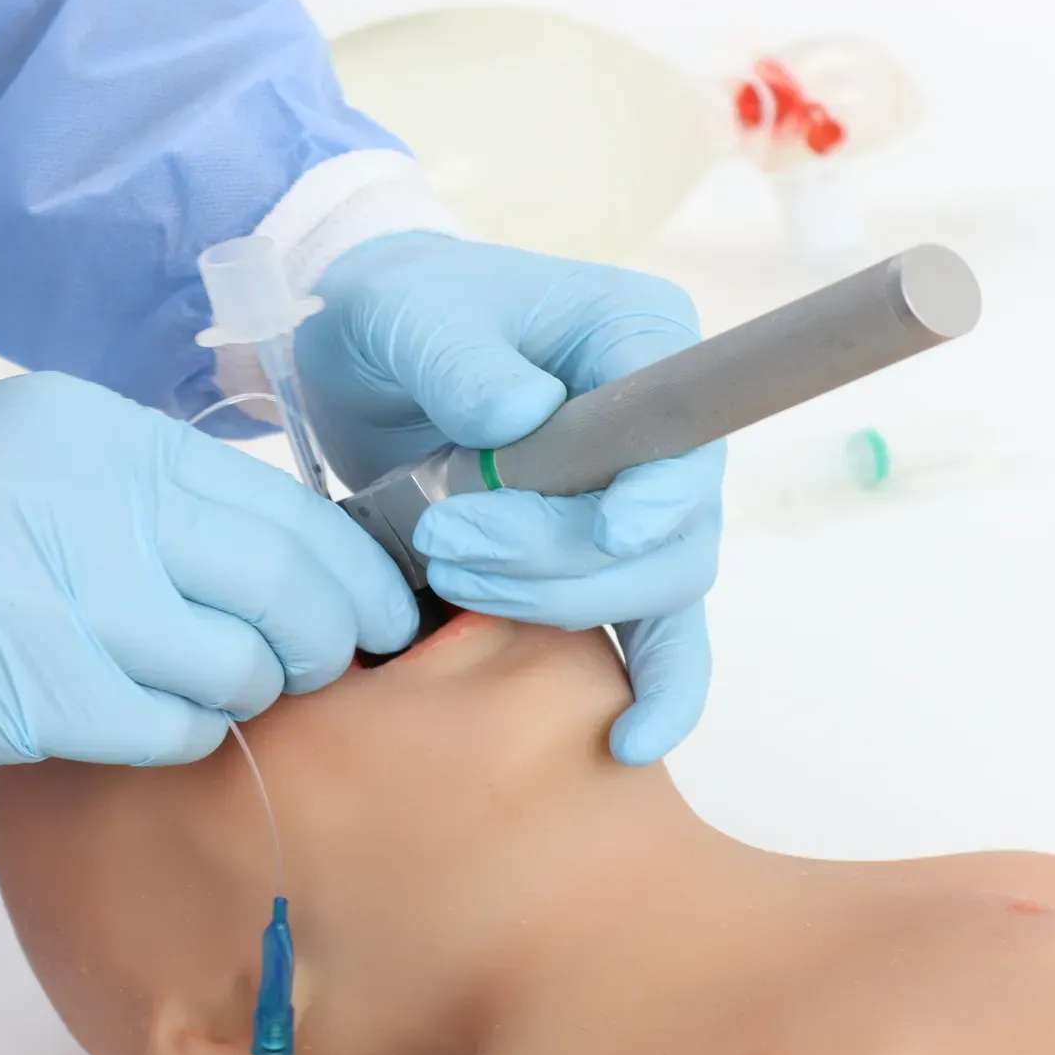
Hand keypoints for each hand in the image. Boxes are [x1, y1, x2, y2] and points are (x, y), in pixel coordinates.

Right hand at [0, 372, 416, 767]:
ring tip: (216, 691)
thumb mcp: (36, 463)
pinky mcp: (19, 688)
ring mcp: (49, 592)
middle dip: (329, 640)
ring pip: (235, 666)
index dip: (353, 572)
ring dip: (250, 695)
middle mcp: (82, 498)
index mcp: (97, 434)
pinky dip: (184, 735)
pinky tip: (150, 721)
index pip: (280, 504)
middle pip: (281, 584)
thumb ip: (153, 498)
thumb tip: (295, 558)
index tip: (384, 613)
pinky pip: (169, 729)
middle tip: (328, 666)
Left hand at [299, 233, 721, 765]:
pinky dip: (656, 692)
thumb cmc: (402, 312)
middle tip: (452, 541)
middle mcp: (664, 429)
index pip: (684, 427)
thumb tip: (519, 419)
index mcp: (641, 339)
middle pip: (671, 530)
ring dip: (556, 605)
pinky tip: (631, 744)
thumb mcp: (408, 310)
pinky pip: (658, 640)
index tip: (613, 527)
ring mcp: (641, 501)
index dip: (660, 489)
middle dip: (562, 557)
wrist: (371, 360)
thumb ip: (460, 357)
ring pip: (656, 592)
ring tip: (452, 575)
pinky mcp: (603, 562)